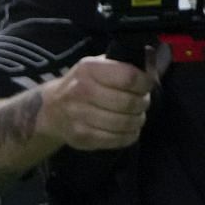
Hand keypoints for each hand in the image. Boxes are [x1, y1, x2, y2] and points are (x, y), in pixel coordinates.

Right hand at [36, 49, 166, 151]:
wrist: (51, 110)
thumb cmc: (85, 84)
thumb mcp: (100, 65)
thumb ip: (127, 64)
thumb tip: (152, 68)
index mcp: (89, 69)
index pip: (129, 77)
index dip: (145, 83)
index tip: (146, 86)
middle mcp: (81, 91)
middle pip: (129, 102)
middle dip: (143, 103)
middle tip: (141, 103)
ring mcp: (79, 116)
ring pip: (125, 123)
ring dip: (137, 120)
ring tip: (135, 116)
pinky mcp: (82, 137)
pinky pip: (117, 140)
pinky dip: (129, 135)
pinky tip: (127, 130)